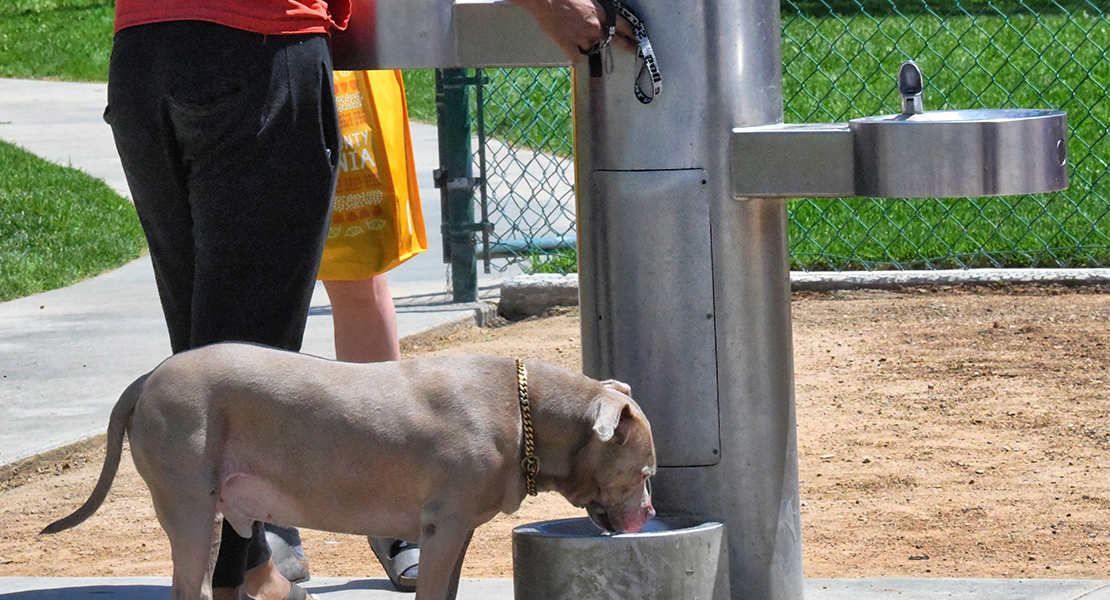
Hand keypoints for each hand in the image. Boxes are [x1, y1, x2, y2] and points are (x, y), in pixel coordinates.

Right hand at [511, 0, 637, 61]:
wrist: (545, 0)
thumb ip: (596, 9)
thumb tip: (601, 15)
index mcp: (600, 13)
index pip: (623, 25)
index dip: (632, 32)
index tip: (638, 37)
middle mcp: (595, 28)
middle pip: (614, 40)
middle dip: (626, 45)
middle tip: (633, 49)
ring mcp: (582, 38)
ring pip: (590, 47)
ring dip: (584, 42)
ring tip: (572, 31)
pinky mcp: (569, 46)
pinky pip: (576, 57)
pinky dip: (574, 55)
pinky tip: (569, 47)